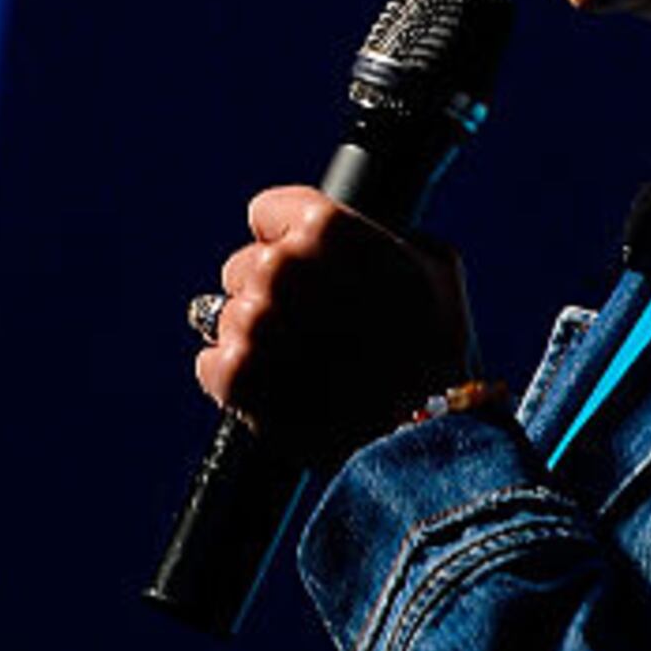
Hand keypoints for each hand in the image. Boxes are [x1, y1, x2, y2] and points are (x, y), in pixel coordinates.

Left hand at [197, 186, 474, 464]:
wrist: (425, 437)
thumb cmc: (439, 354)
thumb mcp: (438, 270)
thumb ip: (392, 239)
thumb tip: (376, 237)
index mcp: (325, 227)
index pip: (266, 213)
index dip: (285, 241)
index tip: (302, 267)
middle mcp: (281, 265)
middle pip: (243, 267)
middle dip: (271, 295)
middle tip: (310, 329)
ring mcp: (253, 321)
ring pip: (226, 318)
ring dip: (255, 340)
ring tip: (301, 367)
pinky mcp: (233, 374)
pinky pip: (210, 364)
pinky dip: (233, 380)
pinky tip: (272, 391)